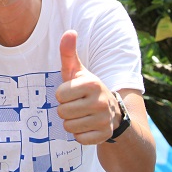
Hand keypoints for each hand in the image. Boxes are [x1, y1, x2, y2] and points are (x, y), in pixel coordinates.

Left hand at [55, 30, 118, 144]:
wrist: (111, 110)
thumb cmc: (86, 88)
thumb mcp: (77, 70)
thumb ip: (68, 52)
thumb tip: (69, 31)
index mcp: (92, 83)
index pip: (59, 95)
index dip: (62, 95)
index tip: (71, 93)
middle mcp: (101, 101)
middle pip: (62, 112)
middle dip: (65, 109)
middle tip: (76, 105)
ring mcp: (104, 119)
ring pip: (69, 126)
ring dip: (71, 122)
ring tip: (81, 114)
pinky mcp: (105, 135)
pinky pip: (79, 139)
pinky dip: (80, 135)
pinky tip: (87, 126)